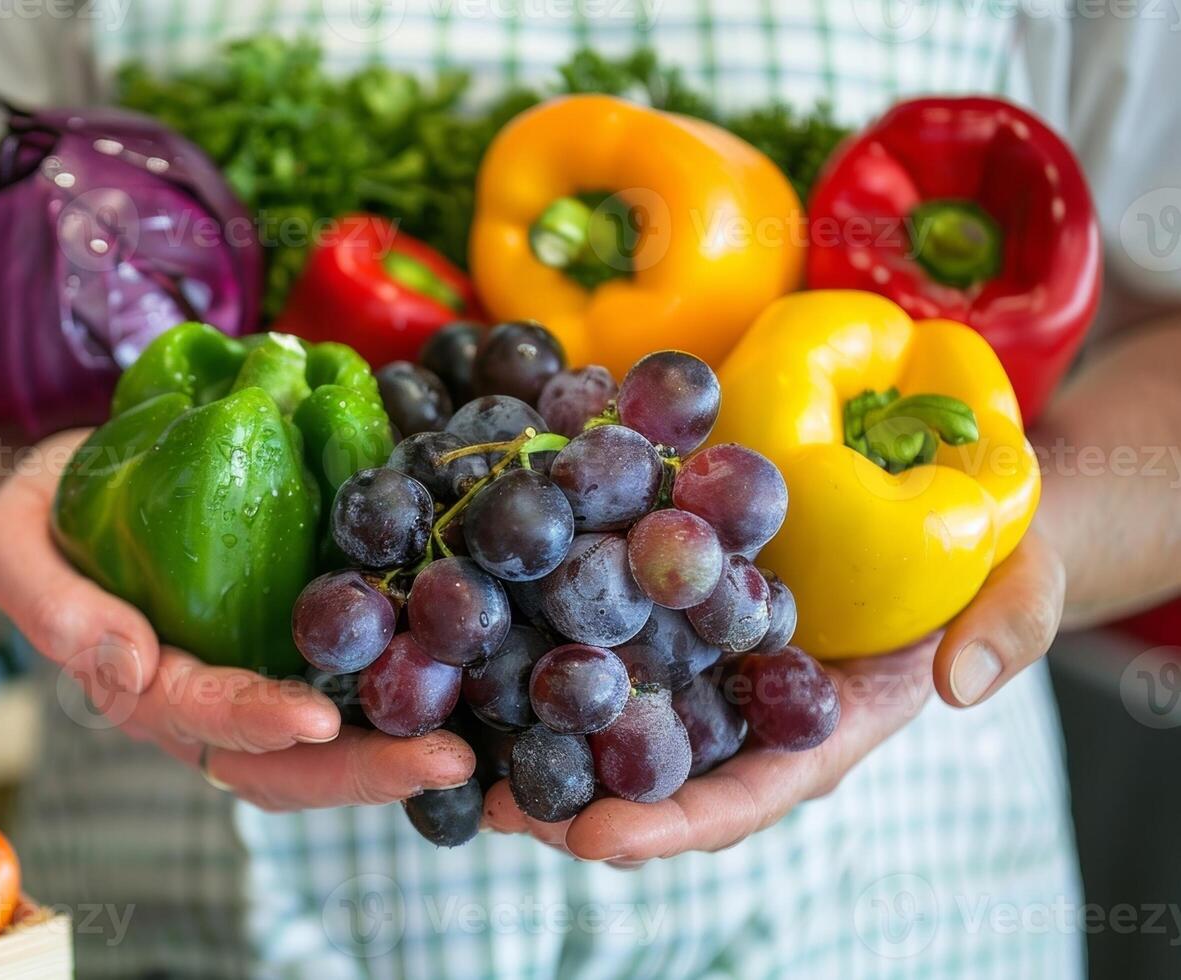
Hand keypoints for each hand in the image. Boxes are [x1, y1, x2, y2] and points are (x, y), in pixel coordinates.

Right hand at [0, 430, 474, 809]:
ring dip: (396, 751)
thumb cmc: (44, 511)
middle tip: (444, 762)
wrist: (80, 477)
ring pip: (326, 745)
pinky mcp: (296, 635)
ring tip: (467, 745)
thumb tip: (130, 666)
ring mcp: (255, 674)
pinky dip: (403, 688)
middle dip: (362, 772)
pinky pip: (352, 681)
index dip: (254, 721)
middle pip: (282, 765)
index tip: (313, 720)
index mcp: (140, 688)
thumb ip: (50, 604)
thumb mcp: (12, 541)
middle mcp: (207, 701)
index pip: (201, 719)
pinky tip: (463, 677)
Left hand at [483, 529, 1064, 860]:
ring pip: (615, 716)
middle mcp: (749, 711)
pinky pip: (606, 632)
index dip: (671, 825)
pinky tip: (479, 637)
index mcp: (822, 731)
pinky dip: (546, 645)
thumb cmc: (995, 554)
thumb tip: (962, 687)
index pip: (744, 797)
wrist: (953, 503)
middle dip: (574, 802)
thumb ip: (1005, 630)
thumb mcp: (1024, 582)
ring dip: (538, 735)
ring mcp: (707, 661)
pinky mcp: (673, 602)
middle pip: (654, 779)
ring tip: (457, 745)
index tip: (595, 839)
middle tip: (493, 808)